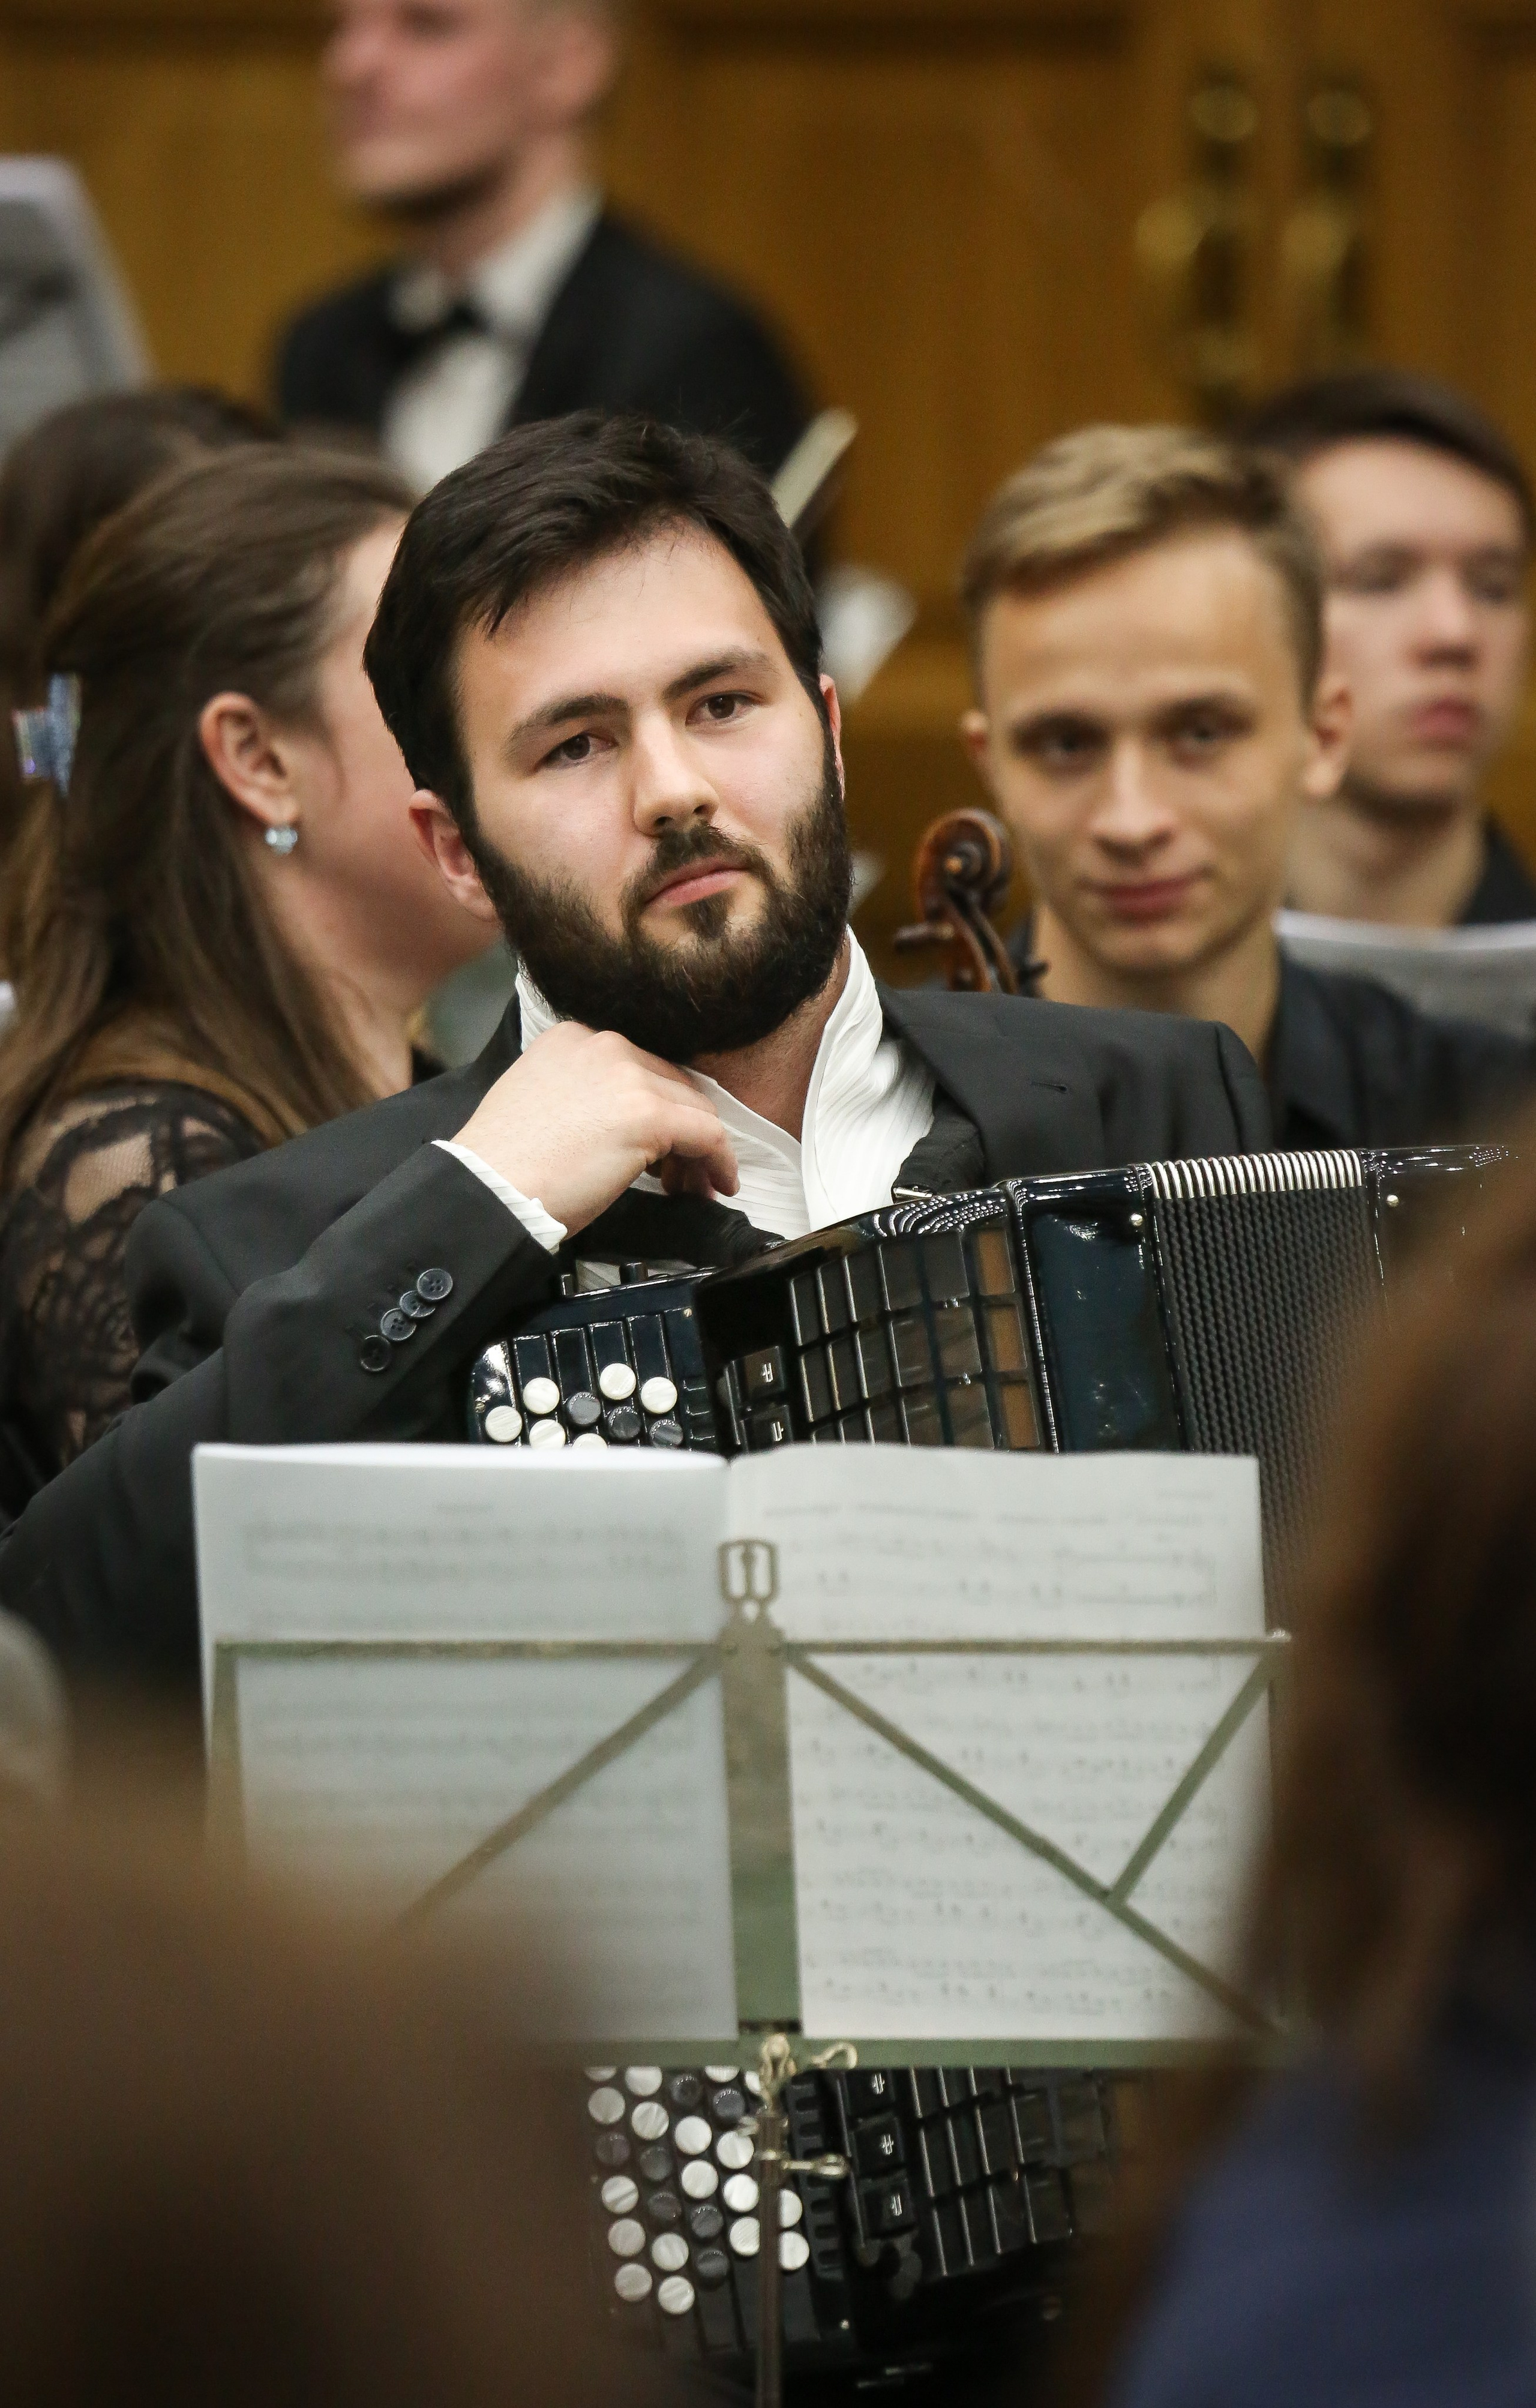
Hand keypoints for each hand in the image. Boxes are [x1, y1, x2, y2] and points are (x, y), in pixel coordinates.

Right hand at [452, 1021, 739, 1237]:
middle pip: (672, 1084)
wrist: (490, 1190)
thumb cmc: (506, 1164)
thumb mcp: (541, 1102)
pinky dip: (719, 1161)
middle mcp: (605, 1044)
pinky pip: (708, 1135)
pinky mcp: (650, 1115)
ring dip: (700, 1150)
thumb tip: (626, 1123)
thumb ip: (585, 1094)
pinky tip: (719, 1184)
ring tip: (692, 1187)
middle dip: (681, 1130)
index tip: (658, 1146)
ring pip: (695, 1109)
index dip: (657, 1107)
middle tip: (679, 1174)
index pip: (640, 1067)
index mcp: (574, 1037)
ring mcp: (629, 1077)